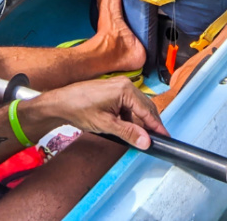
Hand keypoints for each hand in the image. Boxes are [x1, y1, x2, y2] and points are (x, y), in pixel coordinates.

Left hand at [27, 77, 167, 149]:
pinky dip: (130, 117)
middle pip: (145, 107)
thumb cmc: (80, 109)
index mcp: (125, 89)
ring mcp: (119, 85)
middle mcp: (125, 84)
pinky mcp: (114, 90)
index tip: (165, 137)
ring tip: (140, 137)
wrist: (60, 102)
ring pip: (137, 107)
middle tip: (155, 140)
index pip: (147, 110)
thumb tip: (146, 141)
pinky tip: (128, 128)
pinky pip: (128, 105)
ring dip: (139, 122)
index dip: (156, 126)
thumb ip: (128, 133)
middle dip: (150, 124)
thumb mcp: (106, 125)